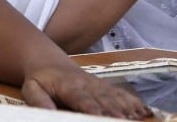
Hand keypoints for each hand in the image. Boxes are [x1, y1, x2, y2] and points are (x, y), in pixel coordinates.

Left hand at [21, 63, 149, 118]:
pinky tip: (145, 111)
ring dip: (127, 107)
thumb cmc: (40, 79)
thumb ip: (38, 100)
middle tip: (125, 120)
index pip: (80, 97)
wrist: (49, 62)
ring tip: (138, 117)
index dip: (91, 106)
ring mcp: (97, 85)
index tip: (100, 114)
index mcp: (67, 85)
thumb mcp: (31, 87)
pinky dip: (133, 102)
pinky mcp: (105, 87)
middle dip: (114, 110)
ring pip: (114, 96)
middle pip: (102, 99)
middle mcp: (85, 84)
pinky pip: (121, 94)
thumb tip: (49, 112)